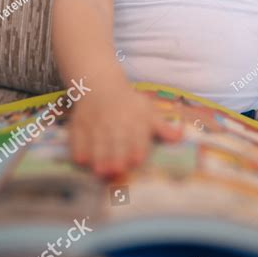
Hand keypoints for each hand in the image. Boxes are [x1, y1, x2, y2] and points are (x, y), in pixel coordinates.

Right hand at [68, 78, 182, 176]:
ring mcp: (95, 123)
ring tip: (100, 171)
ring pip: (96, 141)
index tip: (136, 160)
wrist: (100, 85)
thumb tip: (180, 138)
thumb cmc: (129, 103)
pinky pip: (77, 137)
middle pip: (115, 140)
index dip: (137, 147)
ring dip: (98, 156)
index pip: (136, 135)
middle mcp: (115, 122)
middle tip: (116, 171)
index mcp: (134, 119)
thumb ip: (163, 128)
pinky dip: (78, 148)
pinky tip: (81, 160)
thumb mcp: (148, 111)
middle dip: (116, 156)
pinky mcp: (79, 125)